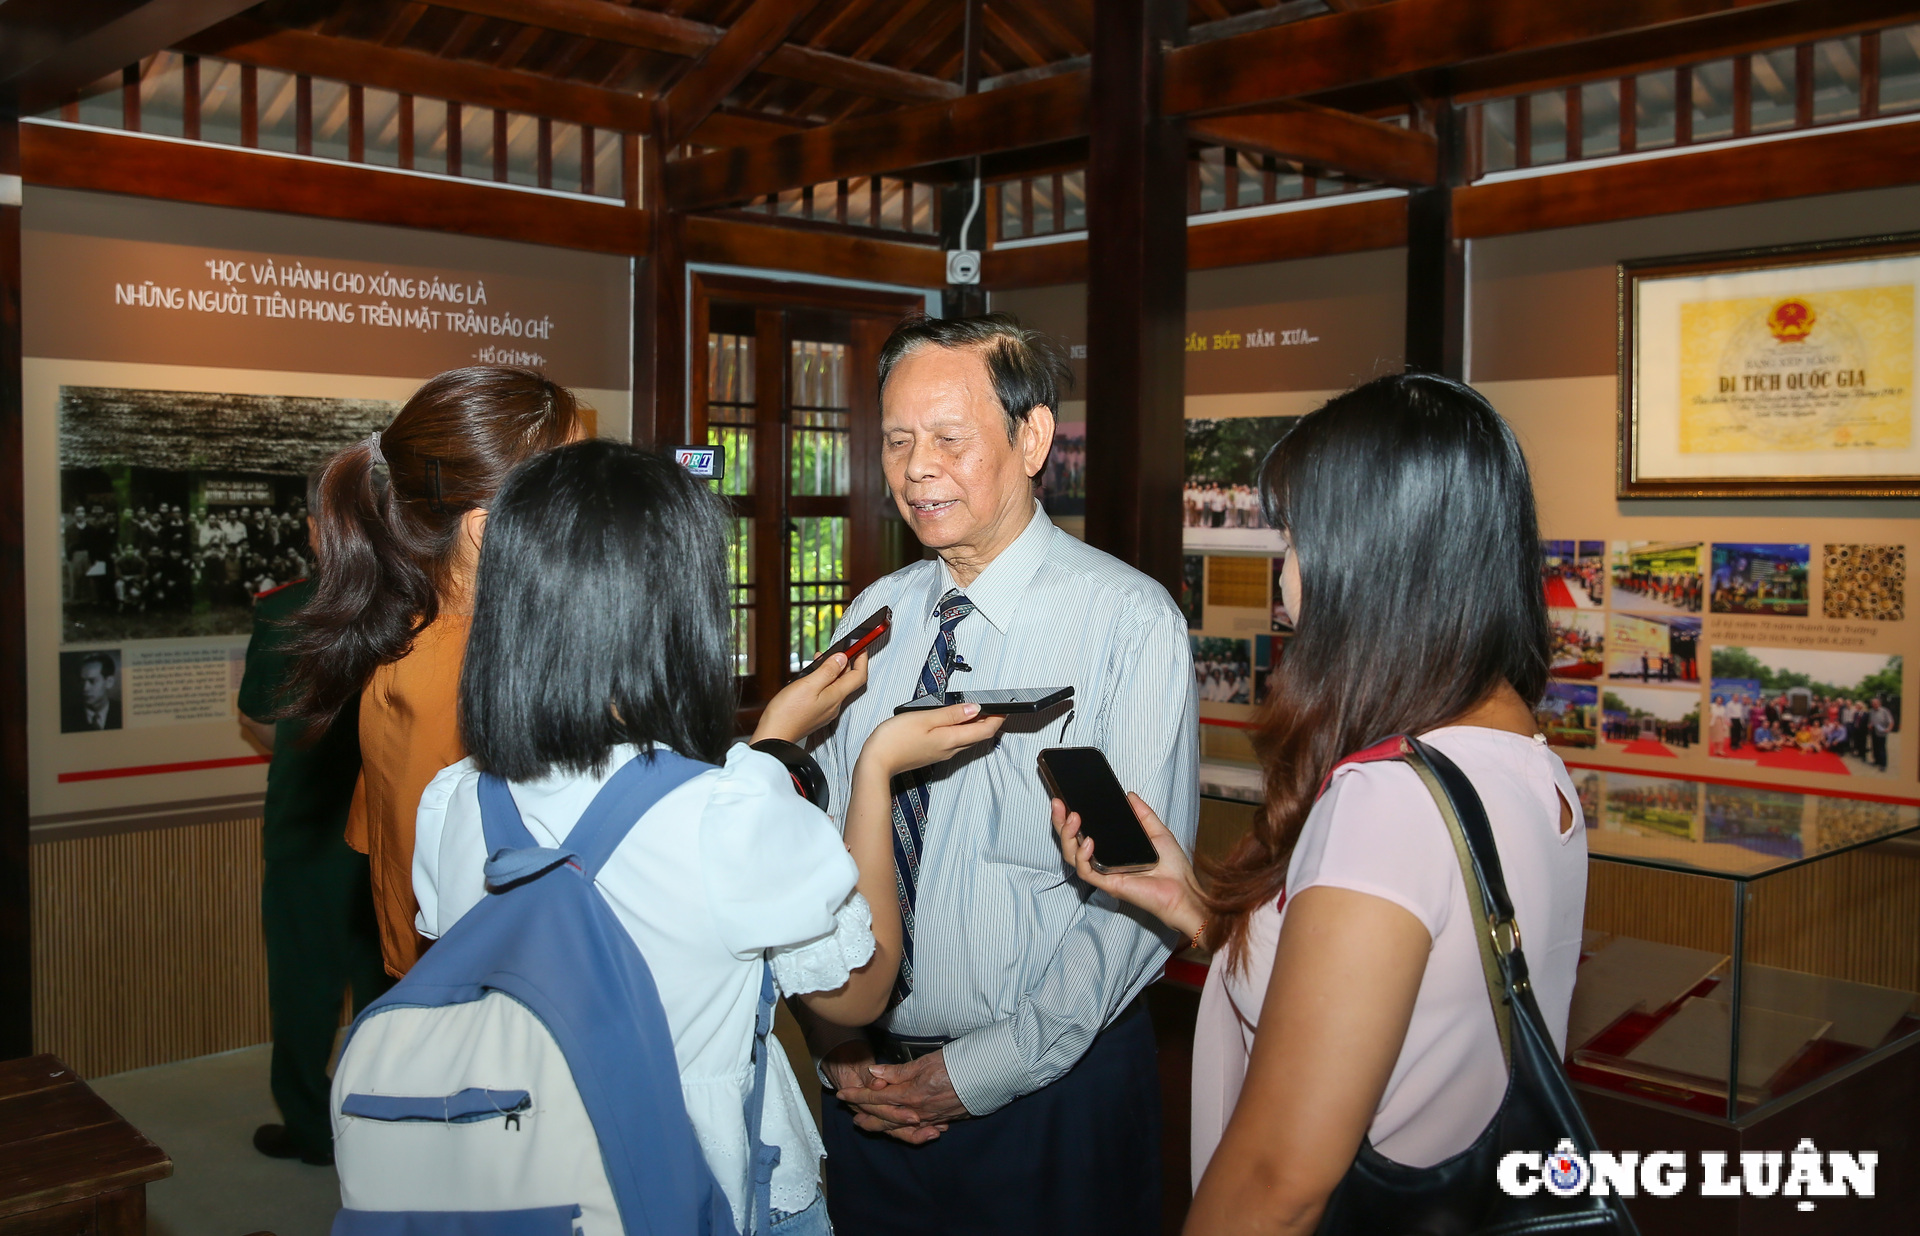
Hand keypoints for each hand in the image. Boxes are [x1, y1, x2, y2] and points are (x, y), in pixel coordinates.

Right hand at [752, 650, 869, 744]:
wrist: (775, 735)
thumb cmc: (788, 712)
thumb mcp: (808, 684)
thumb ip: (827, 671)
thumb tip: (842, 658)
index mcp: (836, 696)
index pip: (858, 676)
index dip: (862, 660)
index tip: (860, 647)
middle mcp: (834, 705)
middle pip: (847, 681)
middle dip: (843, 663)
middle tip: (834, 650)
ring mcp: (825, 711)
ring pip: (835, 687)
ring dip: (830, 671)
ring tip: (818, 660)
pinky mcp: (816, 714)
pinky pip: (825, 694)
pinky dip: (822, 682)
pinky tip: (810, 678)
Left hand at [836, 1048, 966, 1144]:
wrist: (987, 1075)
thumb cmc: (956, 1063)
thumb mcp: (923, 1062)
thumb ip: (898, 1071)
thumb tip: (874, 1074)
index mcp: (910, 1094)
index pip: (877, 1096)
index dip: (858, 1095)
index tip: (842, 1093)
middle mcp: (918, 1110)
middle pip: (885, 1116)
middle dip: (866, 1115)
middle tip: (852, 1116)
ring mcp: (931, 1118)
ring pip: (899, 1125)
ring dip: (881, 1125)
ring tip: (868, 1125)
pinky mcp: (943, 1120)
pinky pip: (917, 1128)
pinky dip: (904, 1129)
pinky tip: (900, 1128)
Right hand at [855, 703, 1003, 780]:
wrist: (876, 763)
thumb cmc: (894, 740)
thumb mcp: (924, 718)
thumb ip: (951, 714)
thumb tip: (975, 709)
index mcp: (950, 739)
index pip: (984, 730)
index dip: (997, 719)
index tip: (1005, 708)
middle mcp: (950, 749)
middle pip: (978, 736)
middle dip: (991, 723)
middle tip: (998, 709)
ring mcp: (941, 753)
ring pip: (967, 739)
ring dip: (977, 727)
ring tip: (981, 712)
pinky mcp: (932, 753)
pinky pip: (955, 742)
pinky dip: (963, 731)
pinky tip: (957, 723)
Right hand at [1052, 792, 1205, 942]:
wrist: (1183, 890)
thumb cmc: (1173, 868)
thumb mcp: (1158, 832)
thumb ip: (1143, 814)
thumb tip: (1130, 796)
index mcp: (1111, 849)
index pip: (1083, 832)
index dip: (1069, 818)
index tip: (1064, 800)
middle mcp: (1103, 860)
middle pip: (1071, 842)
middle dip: (1060, 823)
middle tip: (1058, 804)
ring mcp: (1104, 872)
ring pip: (1072, 856)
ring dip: (1068, 836)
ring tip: (1073, 818)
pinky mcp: (1107, 884)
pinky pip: (1086, 871)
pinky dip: (1083, 856)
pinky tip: (1089, 841)